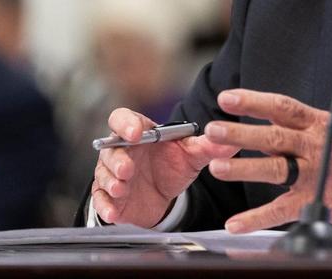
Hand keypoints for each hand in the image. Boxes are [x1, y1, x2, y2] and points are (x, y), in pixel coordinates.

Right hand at [90, 107, 239, 226]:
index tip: (136, 133)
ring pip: (104, 173)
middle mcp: (122, 151)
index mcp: (140, 133)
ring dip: (111, 181)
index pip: (122, 119)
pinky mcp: (110, 197)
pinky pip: (100, 200)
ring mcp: (113, 174)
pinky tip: (114, 212)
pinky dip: (105, 206)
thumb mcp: (192, 155)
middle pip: (110, 149)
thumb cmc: (173, 165)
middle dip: (118, 159)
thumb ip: (209, 146)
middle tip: (129, 169)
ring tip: (122, 187)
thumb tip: (231, 140)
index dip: (126, 124)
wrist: (165, 195)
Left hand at [204, 89, 331, 232]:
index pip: (282, 106)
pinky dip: (256, 217)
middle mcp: (315, 145)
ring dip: (243, 167)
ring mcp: (316, 173)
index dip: (253, 101)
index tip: (227, 98)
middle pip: (273, 135)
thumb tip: (260, 132)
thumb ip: (296, 133)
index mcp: (318, 123)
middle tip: (213, 130)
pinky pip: (281, 209)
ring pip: (275, 168)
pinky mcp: (316, 200)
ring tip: (217, 167)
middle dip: (240, 132)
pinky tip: (236, 222)